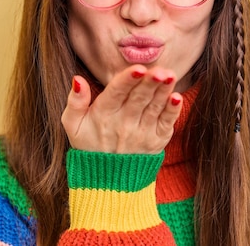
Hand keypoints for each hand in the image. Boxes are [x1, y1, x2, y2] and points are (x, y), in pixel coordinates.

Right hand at [61, 65, 182, 153]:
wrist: (107, 180)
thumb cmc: (88, 144)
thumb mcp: (72, 124)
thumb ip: (74, 101)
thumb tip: (78, 79)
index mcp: (103, 115)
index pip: (116, 94)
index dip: (127, 81)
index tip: (138, 69)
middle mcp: (124, 124)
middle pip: (138, 98)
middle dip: (149, 83)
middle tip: (159, 70)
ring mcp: (142, 133)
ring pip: (154, 107)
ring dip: (163, 91)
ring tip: (170, 75)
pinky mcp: (156, 141)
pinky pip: (166, 123)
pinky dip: (172, 111)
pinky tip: (177, 98)